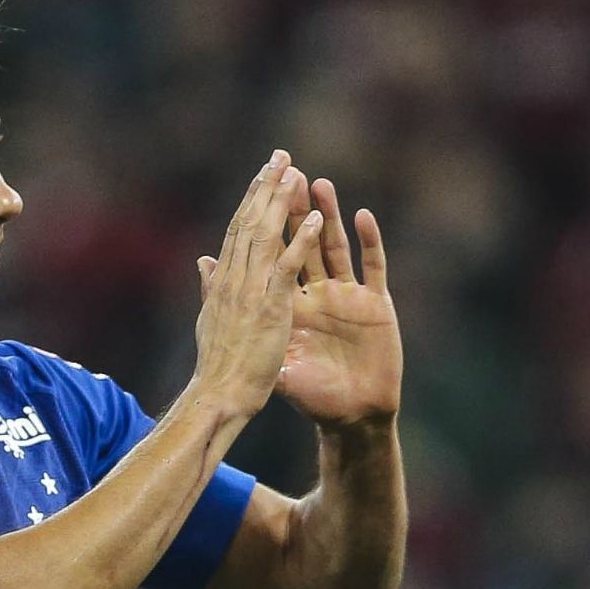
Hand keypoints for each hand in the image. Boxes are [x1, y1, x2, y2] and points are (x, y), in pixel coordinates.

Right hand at [190, 150, 323, 415]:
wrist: (219, 394)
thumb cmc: (218, 364)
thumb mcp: (211, 319)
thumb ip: (211, 287)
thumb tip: (203, 262)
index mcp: (223, 281)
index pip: (237, 231)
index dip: (250, 199)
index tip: (263, 174)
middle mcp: (235, 279)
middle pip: (250, 223)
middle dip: (266, 187)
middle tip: (281, 156)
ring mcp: (252, 291)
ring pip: (266, 237)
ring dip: (281, 203)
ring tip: (296, 173)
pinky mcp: (271, 307)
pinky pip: (288, 268)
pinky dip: (301, 243)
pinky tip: (315, 220)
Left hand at [197, 176, 400, 427]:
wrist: (349, 416)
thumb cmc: (311, 395)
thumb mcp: (273, 359)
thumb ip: (246, 325)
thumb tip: (213, 292)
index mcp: (290, 303)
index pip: (274, 258)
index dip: (266, 227)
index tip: (255, 194)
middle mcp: (318, 293)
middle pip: (303, 243)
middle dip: (295, 209)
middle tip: (287, 172)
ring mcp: (347, 297)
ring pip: (335, 247)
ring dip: (328, 215)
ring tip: (318, 184)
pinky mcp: (375, 305)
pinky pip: (373, 267)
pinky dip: (369, 242)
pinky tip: (363, 217)